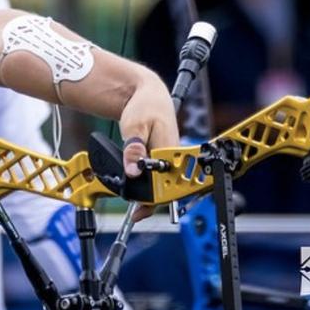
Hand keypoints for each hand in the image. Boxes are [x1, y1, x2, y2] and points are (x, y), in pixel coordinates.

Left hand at [117, 72, 178, 220]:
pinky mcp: (165, 161)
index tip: (141, 209)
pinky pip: (162, 181)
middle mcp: (176, 157)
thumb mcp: (134, 125)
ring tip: (137, 210)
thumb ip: (133, 148)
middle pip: (170, 189)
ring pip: (166, 187)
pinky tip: (140, 200)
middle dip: (153, 202)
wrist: (148, 95)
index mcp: (172, 149)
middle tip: (136, 214)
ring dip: (152, 198)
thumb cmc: (145, 106)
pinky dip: (151, 190)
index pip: (170, 182)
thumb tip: (133, 171)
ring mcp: (172, 160)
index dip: (156, 198)